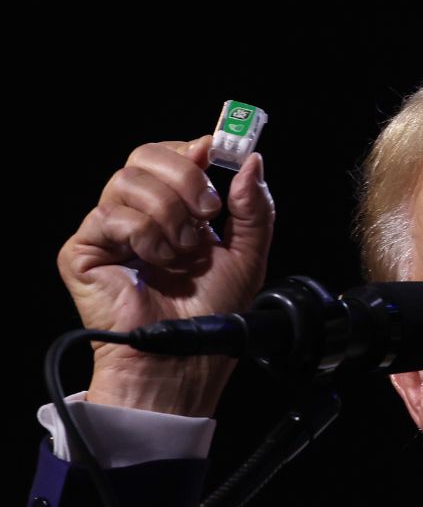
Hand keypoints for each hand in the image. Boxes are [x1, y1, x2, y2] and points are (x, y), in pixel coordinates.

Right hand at [58, 136, 274, 416]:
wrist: (186, 358)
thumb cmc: (213, 314)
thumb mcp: (249, 255)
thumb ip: (254, 208)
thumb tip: (251, 160)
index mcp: (175, 209)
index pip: (171, 154)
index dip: (190, 148)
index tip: (214, 150)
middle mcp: (139, 213)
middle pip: (144, 155)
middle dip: (184, 178)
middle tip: (208, 213)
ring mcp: (109, 230)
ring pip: (128, 181)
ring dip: (170, 216)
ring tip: (183, 255)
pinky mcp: (84, 250)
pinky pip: (112, 216)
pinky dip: (146, 238)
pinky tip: (157, 265)